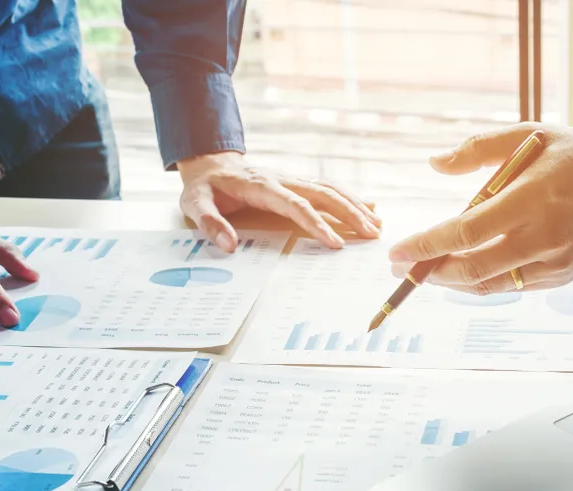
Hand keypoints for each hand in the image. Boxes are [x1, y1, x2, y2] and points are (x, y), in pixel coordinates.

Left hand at [176, 151, 380, 251]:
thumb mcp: (195, 204)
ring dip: (356, 206)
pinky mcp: (298, 182)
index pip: (296, 205)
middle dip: (350, 214)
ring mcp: (293, 178)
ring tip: (377, 226)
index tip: (335, 243)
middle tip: (371, 236)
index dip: (317, 224)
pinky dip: (351, 197)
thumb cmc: (205, 187)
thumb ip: (210, 224)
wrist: (210, 163)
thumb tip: (229, 245)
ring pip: (331, 188)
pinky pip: (328, 187)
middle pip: (324, 194)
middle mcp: (283, 179)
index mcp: (262, 186)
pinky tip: (369, 207)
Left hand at [387, 124, 572, 293]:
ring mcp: (552, 262)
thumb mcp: (531, 135)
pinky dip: (484, 280)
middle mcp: (541, 237)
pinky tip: (466, 268)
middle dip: (430, 273)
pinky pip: (511, 285)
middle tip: (402, 268)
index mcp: (530, 199)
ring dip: (453, 281)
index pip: (465, 231)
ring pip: (489, 285)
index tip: (396, 253)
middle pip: (472, 269)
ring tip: (428, 270)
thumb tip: (434, 164)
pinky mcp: (560, 277)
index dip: (426, 246)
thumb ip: (479, 149)